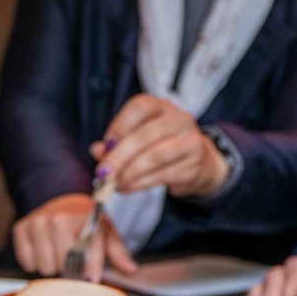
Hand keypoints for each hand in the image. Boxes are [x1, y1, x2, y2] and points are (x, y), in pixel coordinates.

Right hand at [12, 193, 135, 279]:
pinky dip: (35, 262)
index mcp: (84, 219)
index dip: (91, 273)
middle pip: (63, 267)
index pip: (87, 258)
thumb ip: (118, 252)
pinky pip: (27, 263)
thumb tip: (130, 270)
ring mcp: (37, 224)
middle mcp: (58, 220)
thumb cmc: (84, 220)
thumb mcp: (105, 231)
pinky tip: (43, 250)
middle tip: (72, 258)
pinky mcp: (20, 229)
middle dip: (69, 268)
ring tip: (57, 253)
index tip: (92, 279)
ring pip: (44, 268)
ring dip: (52, 266)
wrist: (59, 199)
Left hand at [92, 94, 230, 198]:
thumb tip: (96, 150)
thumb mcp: (137, 141)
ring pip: (155, 156)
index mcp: (161, 107)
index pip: (139, 107)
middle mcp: (179, 119)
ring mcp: (190, 140)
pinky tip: (129, 188)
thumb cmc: (159, 148)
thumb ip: (115, 144)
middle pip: (144, 135)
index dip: (118, 127)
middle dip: (119, 157)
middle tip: (103, 174)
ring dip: (130, 173)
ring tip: (115, 185)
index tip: (104, 148)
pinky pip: (163, 175)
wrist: (199, 163)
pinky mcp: (194, 163)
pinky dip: (141, 184)